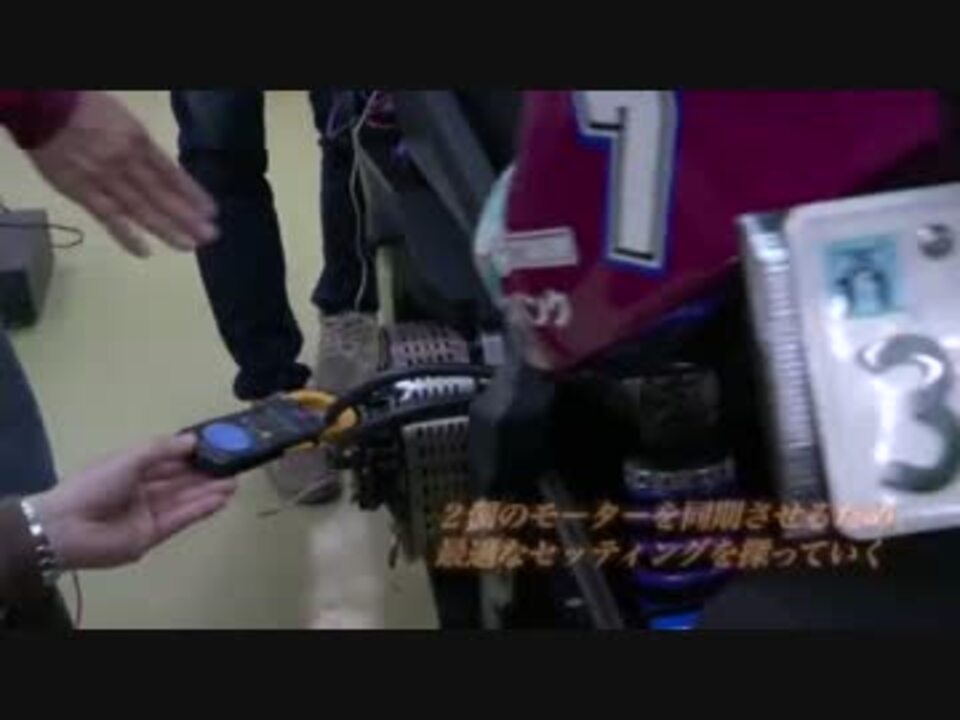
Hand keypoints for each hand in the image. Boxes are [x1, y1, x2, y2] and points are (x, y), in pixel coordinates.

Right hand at [26, 91, 217, 257]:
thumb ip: (143, 148)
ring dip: (167, 230)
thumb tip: (162, 171)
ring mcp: (105, 180)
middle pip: (163, 196)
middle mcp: (128, 164)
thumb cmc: (86, 109)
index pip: (173, 174)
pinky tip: (145, 252)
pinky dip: (127, 236)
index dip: (193, 194)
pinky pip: (108, 218)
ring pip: (142, 210)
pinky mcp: (82, 192)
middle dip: (188, 218)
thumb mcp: (126, 122)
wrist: (45, 107)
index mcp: (140, 142)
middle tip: (210, 236)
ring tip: (189, 246)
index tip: (212, 212)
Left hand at [28, 435, 235, 569]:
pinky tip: (220, 500)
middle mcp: (142, 490)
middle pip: (180, 481)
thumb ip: (164, 449)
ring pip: (184, 500)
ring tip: (234, 483)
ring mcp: (148, 514)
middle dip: (207, 474)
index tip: (218, 447)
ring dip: (209, 492)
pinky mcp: (153, 535)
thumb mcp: (129, 458)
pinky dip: (201, 509)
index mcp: (132, 469)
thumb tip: (194, 441)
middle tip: (234, 467)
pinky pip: (181, 519)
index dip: (193, 455)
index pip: (169, 460)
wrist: (68, 527)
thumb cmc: (95, 485)